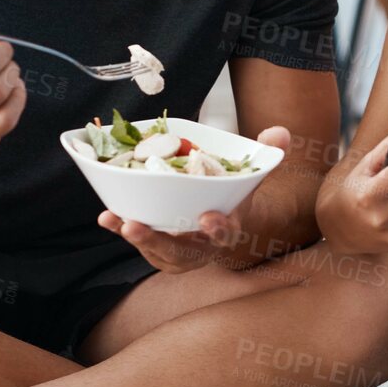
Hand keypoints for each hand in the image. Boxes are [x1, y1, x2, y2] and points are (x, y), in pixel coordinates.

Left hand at [98, 127, 292, 273]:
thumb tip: (280, 133)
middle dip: (159, 241)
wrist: (222, 218)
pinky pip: (140, 241)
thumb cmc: (235, 195)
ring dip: (137, 237)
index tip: (208, 217)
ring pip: (157, 250)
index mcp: (228, 229)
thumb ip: (267, 154)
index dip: (218, 228)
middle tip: (136, 226)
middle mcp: (203, 248)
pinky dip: (122, 229)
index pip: (225, 234)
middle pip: (182, 250)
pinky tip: (107, 216)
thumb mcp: (253, 175)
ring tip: (118, 220)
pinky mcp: (159, 250)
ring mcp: (179, 253)